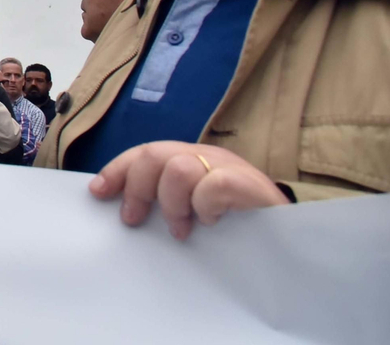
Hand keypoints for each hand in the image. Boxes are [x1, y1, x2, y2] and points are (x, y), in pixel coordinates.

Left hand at [89, 141, 287, 238]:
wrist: (293, 237)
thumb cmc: (238, 225)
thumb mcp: (194, 209)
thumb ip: (165, 200)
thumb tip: (123, 209)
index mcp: (190, 158)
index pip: (145, 152)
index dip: (117, 169)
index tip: (96, 192)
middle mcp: (206, 156)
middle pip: (154, 155)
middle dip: (136, 188)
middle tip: (134, 220)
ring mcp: (228, 166)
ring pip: (178, 168)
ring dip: (171, 203)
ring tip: (181, 228)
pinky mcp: (249, 184)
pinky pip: (213, 185)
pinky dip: (204, 205)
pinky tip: (210, 221)